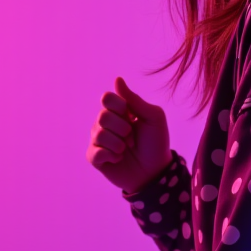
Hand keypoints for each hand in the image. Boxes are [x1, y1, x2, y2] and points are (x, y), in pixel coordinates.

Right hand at [87, 76, 170, 194]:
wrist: (156, 170)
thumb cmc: (156, 142)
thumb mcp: (154, 118)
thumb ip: (135, 100)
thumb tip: (117, 79)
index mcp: (118, 111)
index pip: (107, 98)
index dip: (121, 108)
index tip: (132, 116)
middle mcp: (105, 123)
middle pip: (102, 116)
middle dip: (123, 128)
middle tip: (132, 138)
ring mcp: (98, 140)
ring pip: (99, 134)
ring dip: (119, 144)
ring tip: (127, 149)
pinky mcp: (94, 157)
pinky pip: (96, 152)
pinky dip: (112, 155)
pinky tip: (118, 158)